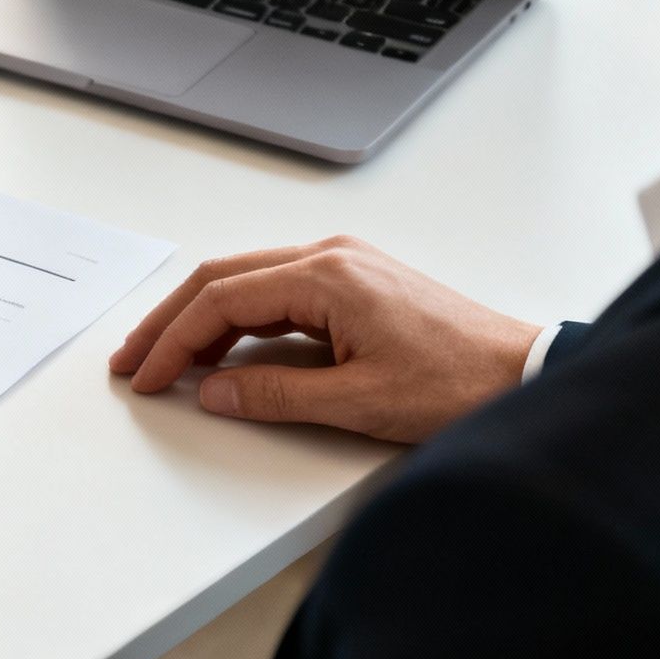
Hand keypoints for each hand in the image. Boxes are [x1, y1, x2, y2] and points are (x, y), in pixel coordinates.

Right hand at [109, 236, 542, 442]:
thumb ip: (275, 394)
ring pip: (244, 282)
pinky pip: (274, 292)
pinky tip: (222, 350)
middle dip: (169, 321)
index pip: (221, 300)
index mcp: (326, 275)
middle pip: (221, 279)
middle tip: (133, 359)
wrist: (526, 374)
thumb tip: (214, 391)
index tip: (147, 376)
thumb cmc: (459, 382)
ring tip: (166, 358)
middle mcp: (329, 257)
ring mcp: (342, 266)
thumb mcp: (358, 401)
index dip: (173, 341)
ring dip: (199, 320)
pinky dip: (237, 319)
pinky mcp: (353, 284)